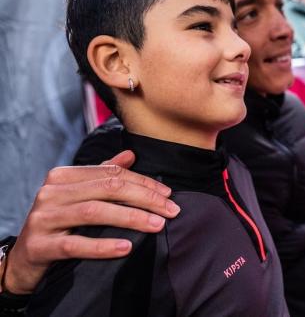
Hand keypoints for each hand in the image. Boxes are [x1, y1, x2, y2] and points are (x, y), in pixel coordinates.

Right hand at [2, 150, 178, 294]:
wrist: (23, 260)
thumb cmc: (59, 224)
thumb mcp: (79, 196)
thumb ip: (102, 175)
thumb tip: (130, 155)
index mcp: (63, 176)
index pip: (111, 174)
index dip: (144, 183)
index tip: (168, 194)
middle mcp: (51, 193)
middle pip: (107, 189)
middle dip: (144, 198)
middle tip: (171, 210)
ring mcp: (43, 218)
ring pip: (94, 212)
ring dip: (131, 218)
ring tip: (157, 225)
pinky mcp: (39, 246)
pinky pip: (75, 244)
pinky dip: (103, 246)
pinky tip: (127, 247)